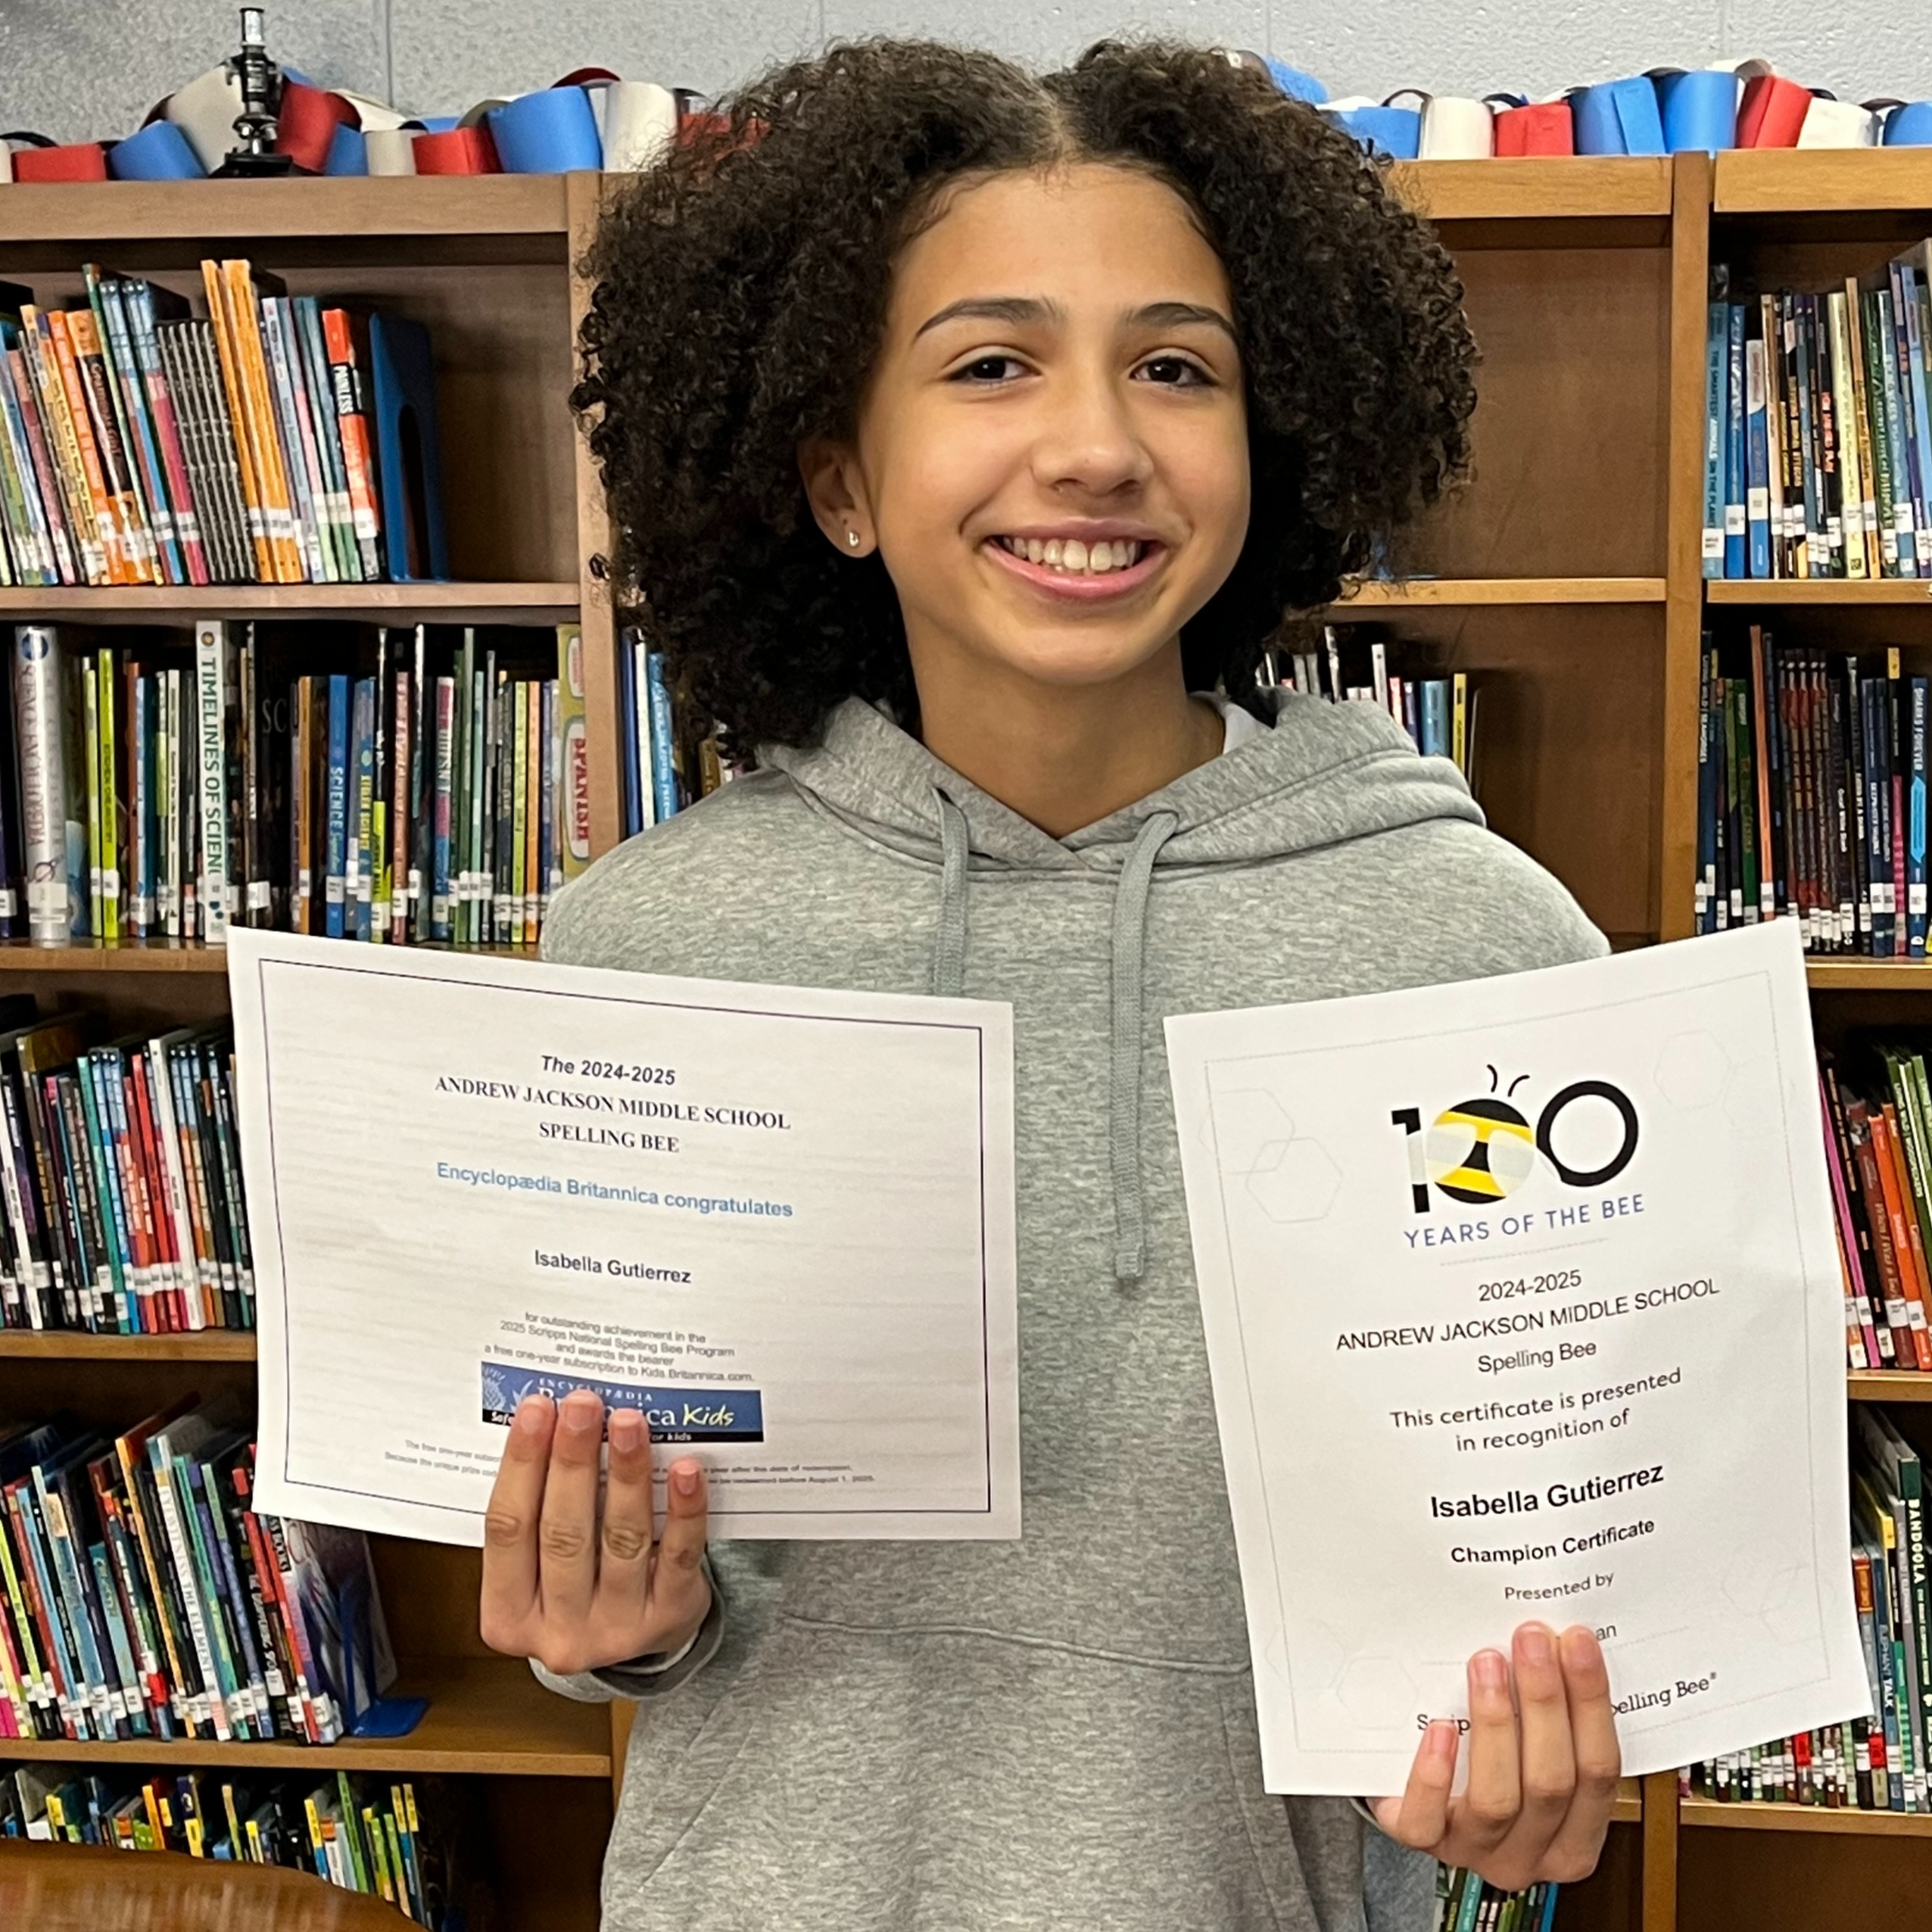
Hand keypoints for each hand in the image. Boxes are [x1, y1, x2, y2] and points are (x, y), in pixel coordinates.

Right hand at [479, 1390, 712, 1676]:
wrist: (643, 1637)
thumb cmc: (582, 1583)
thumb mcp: (541, 1565)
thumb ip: (539, 1509)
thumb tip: (551, 1421)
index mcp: (509, 1615)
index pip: (507, 1530)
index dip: (520, 1465)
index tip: (535, 1408)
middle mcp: (560, 1631)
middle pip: (563, 1534)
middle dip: (572, 1461)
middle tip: (582, 1404)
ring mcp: (617, 1629)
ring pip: (621, 1540)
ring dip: (626, 1473)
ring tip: (629, 1422)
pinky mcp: (670, 1616)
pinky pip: (678, 1555)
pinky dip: (684, 1509)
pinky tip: (685, 1469)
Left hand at [1370, 1623, 1619, 1890]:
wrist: (1418, 1798)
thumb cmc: (1484, 1767)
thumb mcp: (1533, 1751)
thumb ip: (1549, 1717)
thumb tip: (1556, 1642)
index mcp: (1575, 1836)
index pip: (1599, 1771)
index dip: (1591, 1703)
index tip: (1577, 1642)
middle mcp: (1530, 1852)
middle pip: (1551, 1782)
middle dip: (1544, 1701)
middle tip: (1531, 1640)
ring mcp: (1475, 1850)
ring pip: (1497, 1799)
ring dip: (1496, 1723)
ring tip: (1487, 1665)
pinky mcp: (1424, 1840)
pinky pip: (1429, 1820)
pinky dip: (1436, 1774)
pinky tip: (1441, 1728)